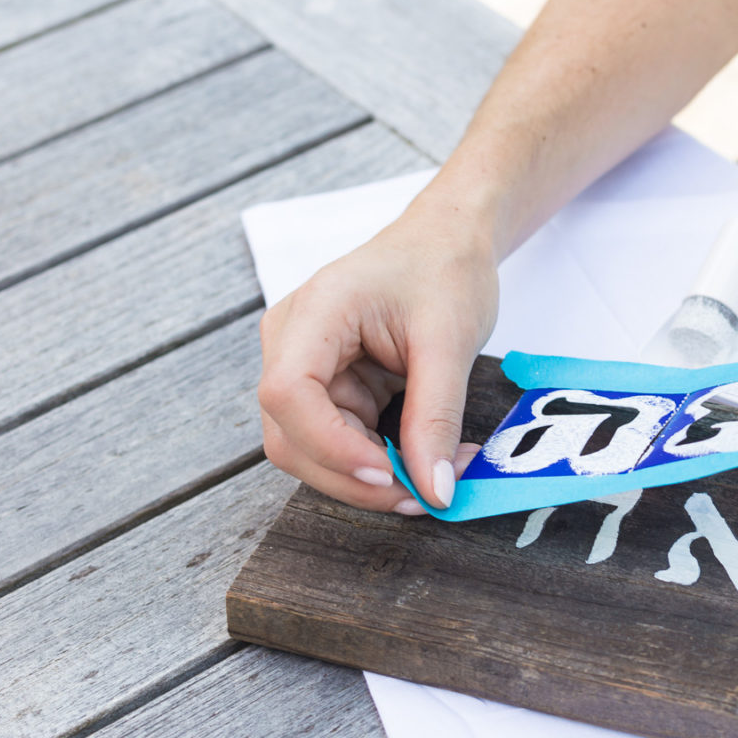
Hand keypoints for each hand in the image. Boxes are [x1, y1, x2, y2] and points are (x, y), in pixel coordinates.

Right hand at [258, 208, 498, 512]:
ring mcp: (303, 366)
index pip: (287, 394)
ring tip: (432, 479)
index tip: (390, 475)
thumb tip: (435, 491)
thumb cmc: (445, 270)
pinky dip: (377, 461)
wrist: (446, 241)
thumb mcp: (451, 342)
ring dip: (367, 477)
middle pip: (292, 436)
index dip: (331, 447)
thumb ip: (437, 418)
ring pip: (311, 449)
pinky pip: (337, 440)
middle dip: (354, 478)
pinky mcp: (326, 386)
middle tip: (424, 496)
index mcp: (315, 312)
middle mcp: (291, 341)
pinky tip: (422, 459)